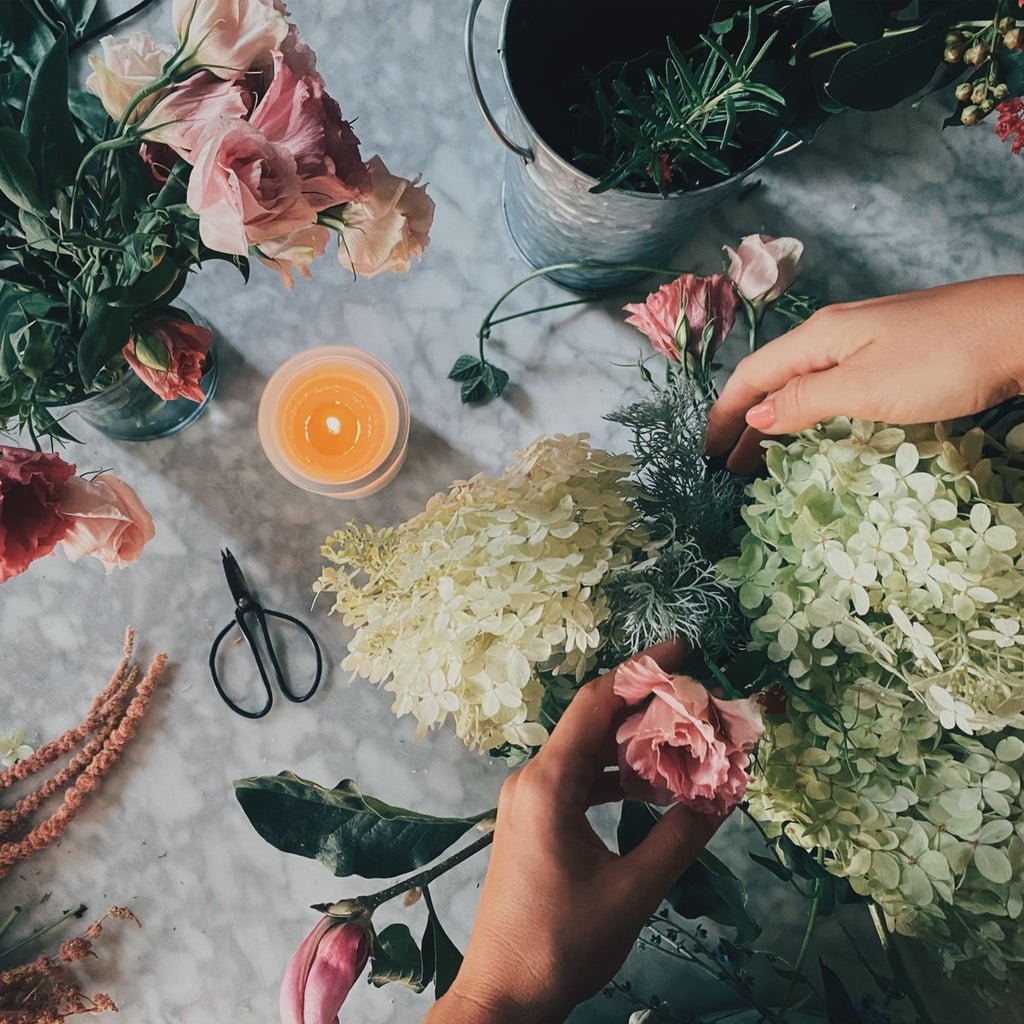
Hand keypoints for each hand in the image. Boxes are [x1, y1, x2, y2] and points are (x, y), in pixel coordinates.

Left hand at [422, 640, 722, 1023]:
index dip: (640, 671)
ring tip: (686, 744)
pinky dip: (617, 778)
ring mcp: (530, 800)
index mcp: (548, 783)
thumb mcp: (633, 891)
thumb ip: (681, 837)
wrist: (503, 995)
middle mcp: (533, 779)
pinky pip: (580, 781)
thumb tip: (726, 792)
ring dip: (634, 746)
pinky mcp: (534, 821)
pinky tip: (653, 790)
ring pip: (588, 753)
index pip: (596, 703)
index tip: (681, 651)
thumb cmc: (561, 944)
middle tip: (699, 704)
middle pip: (593, 723)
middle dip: (647, 709)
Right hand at [705, 275, 1023, 473]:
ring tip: (763, 455)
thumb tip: (755, 415)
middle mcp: (835, 333)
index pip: (751, 376)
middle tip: (729, 466)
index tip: (707, 453)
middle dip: (745, 422)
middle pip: (772, 379)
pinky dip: (809, 411)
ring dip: (776, 418)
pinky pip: (831, 384)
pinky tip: (818, 426)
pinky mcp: (894, 350)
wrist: (1023, 327)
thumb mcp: (864, 387)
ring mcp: (866, 339)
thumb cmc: (944, 359)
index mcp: (819, 338)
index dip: (724, 414)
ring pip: (802, 382)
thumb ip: (804, 401)